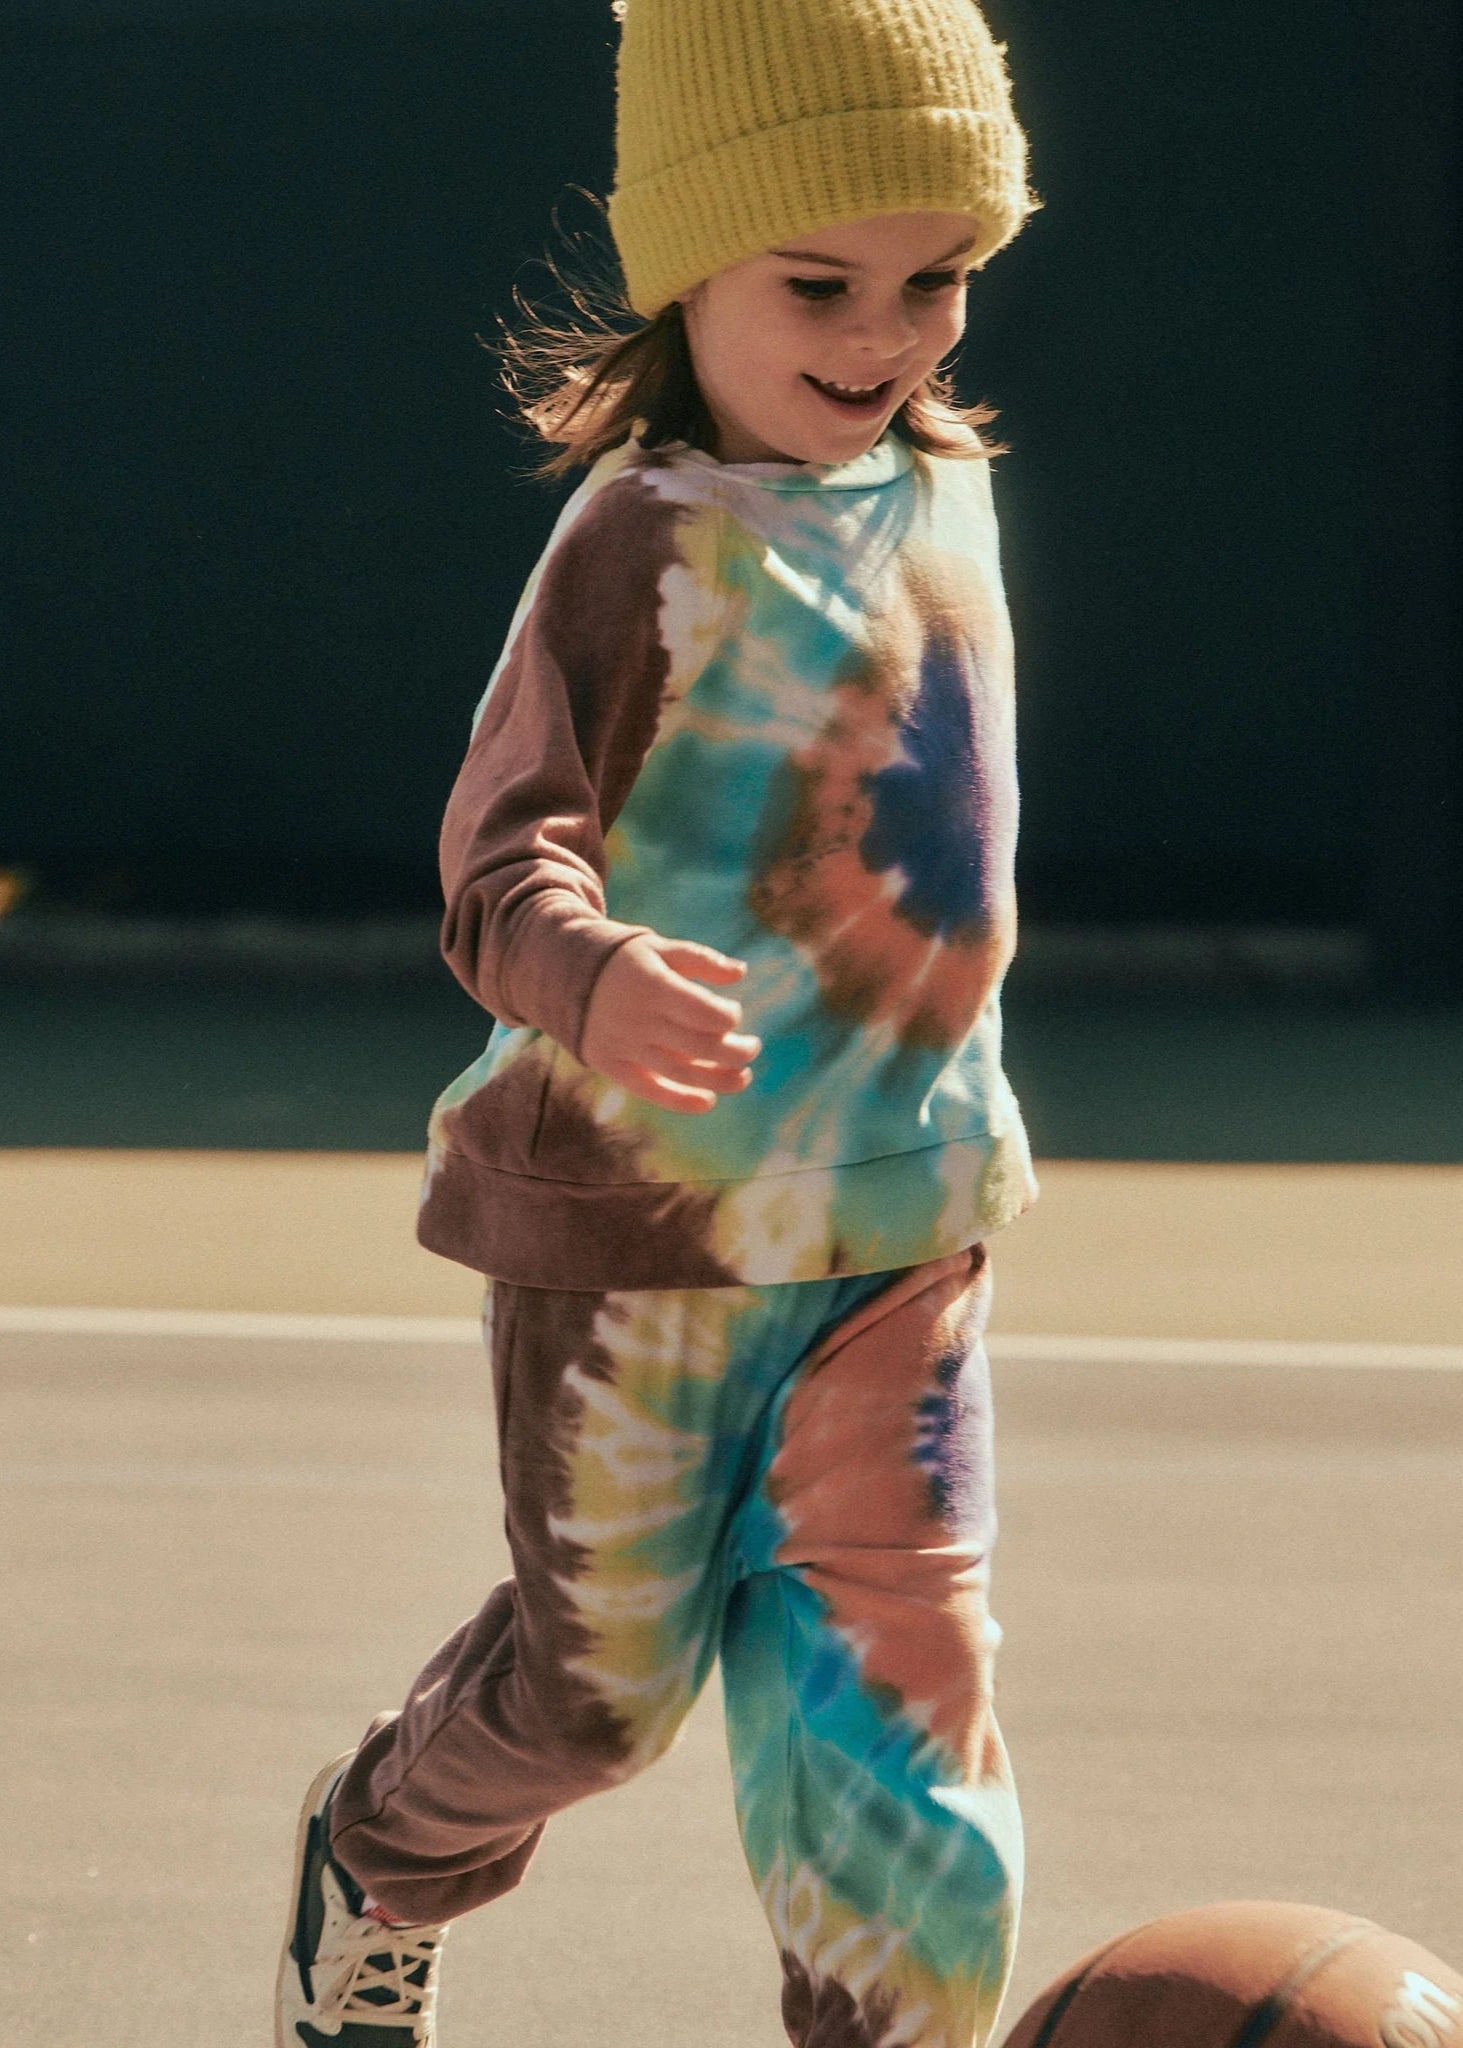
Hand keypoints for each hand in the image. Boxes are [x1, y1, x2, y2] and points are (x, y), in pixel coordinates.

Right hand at [579, 933, 760, 1113]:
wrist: (563, 975)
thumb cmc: (624, 959)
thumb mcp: (659, 947)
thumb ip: (700, 959)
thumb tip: (741, 972)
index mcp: (652, 985)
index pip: (704, 1012)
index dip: (728, 1016)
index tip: (732, 1013)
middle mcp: (638, 1018)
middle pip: (699, 1045)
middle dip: (735, 1051)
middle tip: (753, 1048)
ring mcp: (624, 1045)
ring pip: (680, 1072)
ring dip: (718, 1080)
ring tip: (743, 1078)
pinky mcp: (611, 1065)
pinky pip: (649, 1090)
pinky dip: (679, 1101)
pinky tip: (707, 1102)